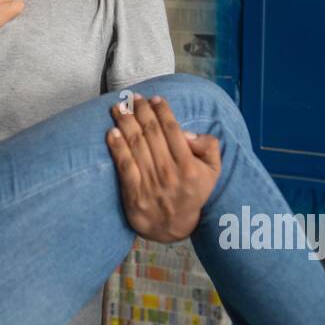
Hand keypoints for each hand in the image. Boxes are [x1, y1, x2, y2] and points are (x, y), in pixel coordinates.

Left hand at [106, 93, 220, 241]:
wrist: (172, 227)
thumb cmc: (192, 192)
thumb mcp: (213, 171)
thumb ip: (208, 146)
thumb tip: (187, 132)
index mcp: (188, 166)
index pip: (172, 130)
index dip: (162, 111)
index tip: (154, 98)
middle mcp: (169, 173)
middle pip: (151, 134)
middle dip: (140, 111)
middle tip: (133, 98)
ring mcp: (150, 184)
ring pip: (135, 146)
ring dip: (125, 123)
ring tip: (118, 108)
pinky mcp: (134, 194)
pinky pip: (124, 166)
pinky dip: (117, 148)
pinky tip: (112, 132)